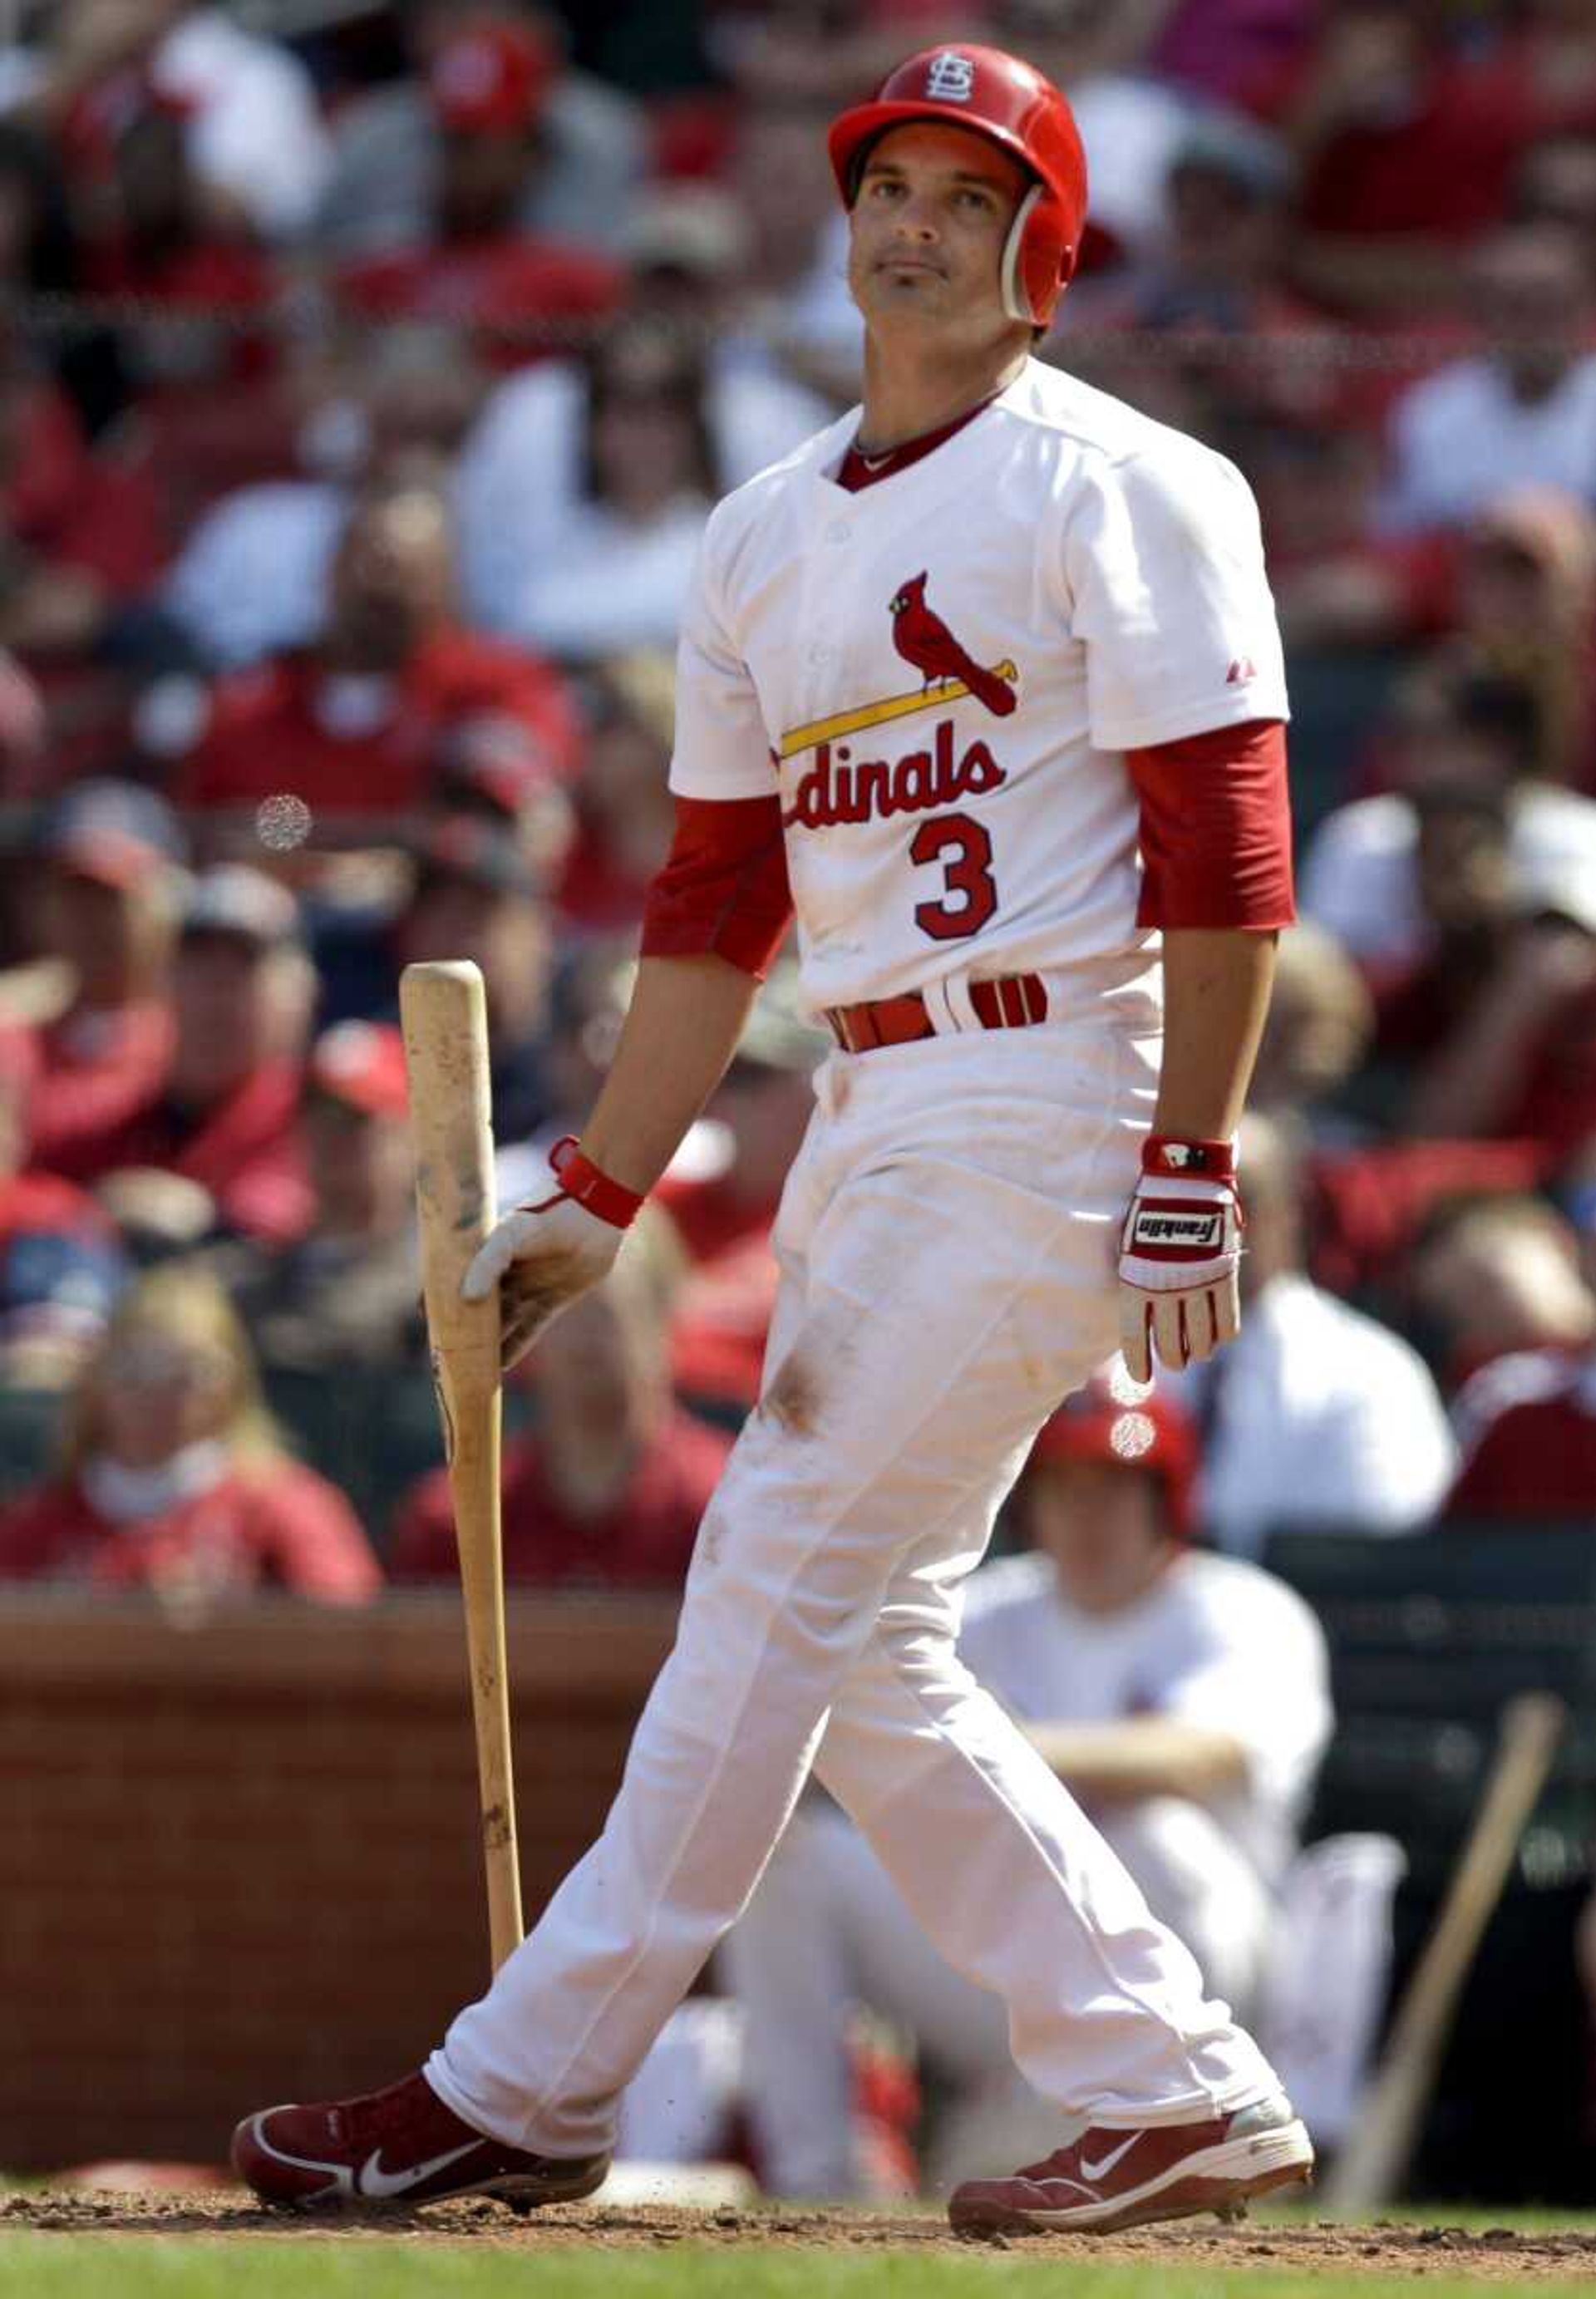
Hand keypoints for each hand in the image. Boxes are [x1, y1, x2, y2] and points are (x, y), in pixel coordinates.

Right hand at [461, 1138, 637, 1371]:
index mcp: (489, 1251)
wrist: (594, 1214)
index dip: (440, 1296)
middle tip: (444, 1350)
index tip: (423, 1315)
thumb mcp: (510, 1236)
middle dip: (463, 1327)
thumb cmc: (547, 1217)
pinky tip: (503, 1368)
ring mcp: (530, 1286)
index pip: (457, 1277)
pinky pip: (531, 1330)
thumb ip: (487, 1265)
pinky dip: (517, 1347)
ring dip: (488, 1344)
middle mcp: (507, 1272)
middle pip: (478, 1306)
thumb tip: (465, 1299)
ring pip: (503, 1322)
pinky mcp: (553, 1300)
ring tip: (469, 1367)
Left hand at [1118, 1137, 1241, 1381]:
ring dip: (1197, 1352)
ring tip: (1194, 1353)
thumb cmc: (1149, 1211)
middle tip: (1173, 1361)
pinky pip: (1227, 1322)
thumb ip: (1136, 1283)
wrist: (1185, 1180)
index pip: (1135, 1337)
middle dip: (1171, 1359)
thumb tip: (1142, 1319)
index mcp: (1135, 1282)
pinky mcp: (1224, 1277)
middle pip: (1170, 1346)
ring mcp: (1198, 1284)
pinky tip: (1217, 1338)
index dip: (1138, 1363)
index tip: (1141, 1379)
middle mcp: (1166, 1288)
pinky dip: (1222, 1335)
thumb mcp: (1131, 1247)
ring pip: (1200, 1340)